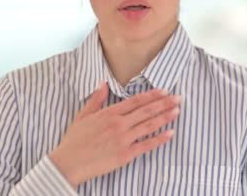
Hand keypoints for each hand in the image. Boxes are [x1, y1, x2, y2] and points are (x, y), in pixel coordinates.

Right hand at [48, 82, 180, 188]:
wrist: (68, 163)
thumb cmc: (74, 141)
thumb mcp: (83, 115)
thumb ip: (96, 99)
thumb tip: (104, 84)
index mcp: (109, 113)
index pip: (135, 101)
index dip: (152, 95)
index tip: (164, 91)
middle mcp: (119, 124)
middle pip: (146, 110)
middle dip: (164, 103)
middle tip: (178, 98)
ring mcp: (123, 139)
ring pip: (149, 125)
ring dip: (165, 117)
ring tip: (177, 111)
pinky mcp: (125, 154)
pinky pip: (146, 145)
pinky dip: (160, 139)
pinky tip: (170, 133)